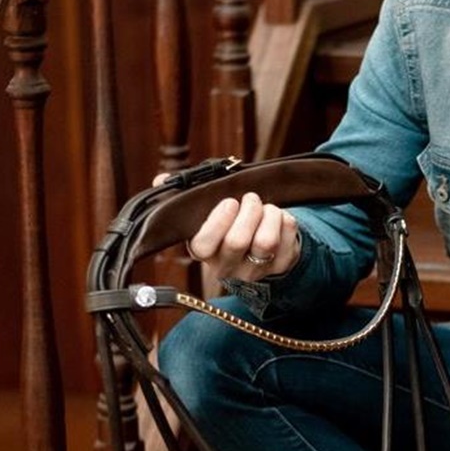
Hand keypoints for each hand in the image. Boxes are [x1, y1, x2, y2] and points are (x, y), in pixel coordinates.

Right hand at [152, 174, 301, 281]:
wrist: (262, 249)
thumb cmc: (229, 224)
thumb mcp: (205, 211)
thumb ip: (184, 195)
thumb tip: (161, 181)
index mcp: (203, 251)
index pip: (203, 245)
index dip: (218, 220)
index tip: (229, 202)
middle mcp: (227, 266)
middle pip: (237, 240)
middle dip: (248, 210)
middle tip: (250, 199)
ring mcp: (255, 270)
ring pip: (266, 242)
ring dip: (269, 214)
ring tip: (265, 207)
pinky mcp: (282, 266)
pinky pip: (288, 238)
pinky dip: (286, 220)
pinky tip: (279, 218)